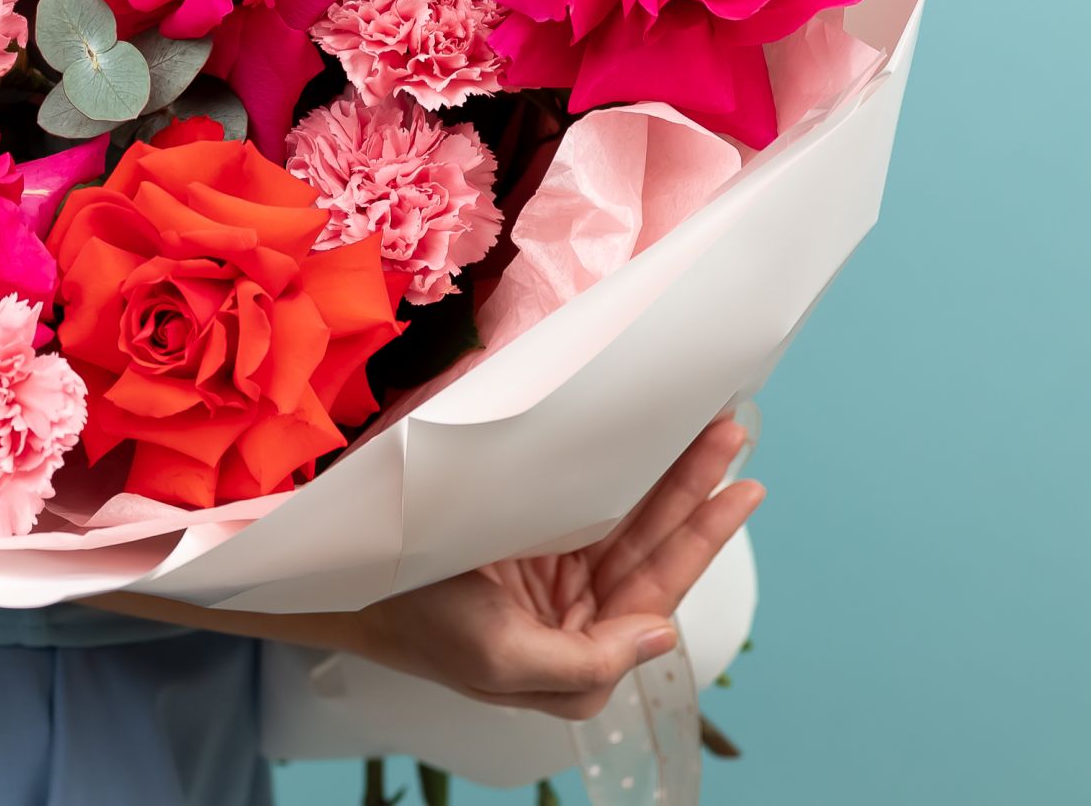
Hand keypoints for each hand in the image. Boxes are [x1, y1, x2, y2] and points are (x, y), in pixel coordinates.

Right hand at [344, 417, 762, 718]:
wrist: (353, 582)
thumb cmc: (424, 625)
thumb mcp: (502, 661)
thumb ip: (588, 664)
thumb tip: (662, 633)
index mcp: (584, 654)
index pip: (659, 589)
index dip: (702, 536)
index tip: (743, 488)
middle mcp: (580, 610)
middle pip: (653, 543)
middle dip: (695, 490)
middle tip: (733, 433)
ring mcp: (556, 567)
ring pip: (628, 516)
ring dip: (668, 476)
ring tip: (711, 432)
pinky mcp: (528, 532)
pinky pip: (590, 499)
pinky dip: (622, 472)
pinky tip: (645, 445)